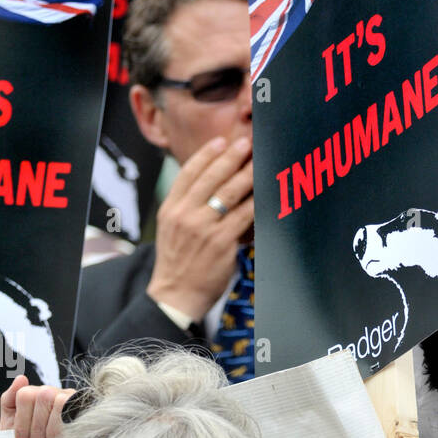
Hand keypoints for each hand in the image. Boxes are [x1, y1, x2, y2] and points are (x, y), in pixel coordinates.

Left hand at [0, 376, 74, 437]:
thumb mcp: (12, 421)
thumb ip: (10, 398)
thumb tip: (21, 377)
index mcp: (36, 392)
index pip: (25, 395)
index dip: (21, 421)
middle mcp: (55, 391)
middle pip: (42, 397)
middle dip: (36, 427)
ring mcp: (72, 398)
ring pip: (59, 403)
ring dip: (50, 430)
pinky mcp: (86, 409)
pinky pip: (73, 414)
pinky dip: (64, 432)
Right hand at [146, 135, 253, 321]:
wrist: (176, 295)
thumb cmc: (179, 263)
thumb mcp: (172, 229)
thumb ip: (187, 207)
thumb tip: (213, 187)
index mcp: (171, 208)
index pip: (188, 173)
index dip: (206, 155)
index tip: (221, 142)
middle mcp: (184, 215)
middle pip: (211, 177)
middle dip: (231, 157)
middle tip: (246, 143)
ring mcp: (203, 228)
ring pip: (229, 194)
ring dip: (248, 175)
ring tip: (260, 163)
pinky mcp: (221, 243)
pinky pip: (244, 217)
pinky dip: (256, 203)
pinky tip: (266, 194)